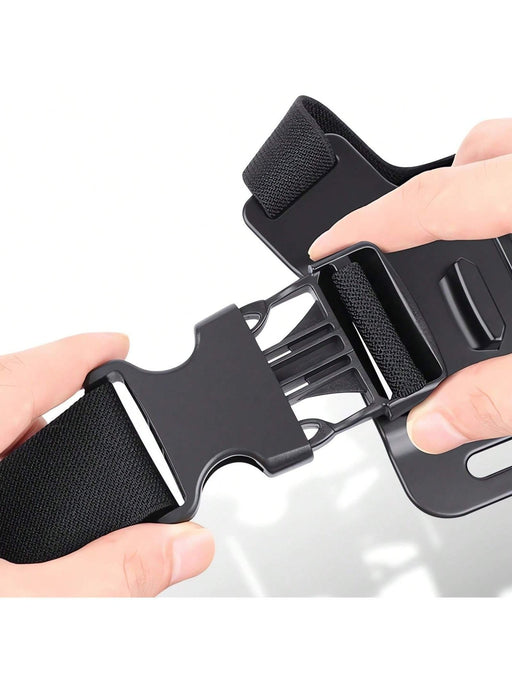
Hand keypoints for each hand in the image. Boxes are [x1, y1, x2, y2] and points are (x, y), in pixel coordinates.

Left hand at [0, 333, 213, 595]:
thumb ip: (110, 574)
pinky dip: (9, 483)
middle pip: (4, 401)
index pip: (21, 374)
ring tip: (66, 478)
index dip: (80, 353)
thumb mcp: (24, 611)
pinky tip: (23, 522)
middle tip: (101, 419)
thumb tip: (183, 546)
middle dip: (55, 410)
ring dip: (26, 451)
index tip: (117, 342)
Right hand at [309, 120, 511, 453]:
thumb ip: (504, 397)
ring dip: (475, 189)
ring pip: (510, 152)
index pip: (428, 200)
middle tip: (397, 240)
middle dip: (427, 194)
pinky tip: (511, 246)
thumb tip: (438, 424)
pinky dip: (508, 198)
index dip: (364, 224)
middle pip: (475, 152)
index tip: (324, 245)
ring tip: (460, 240)